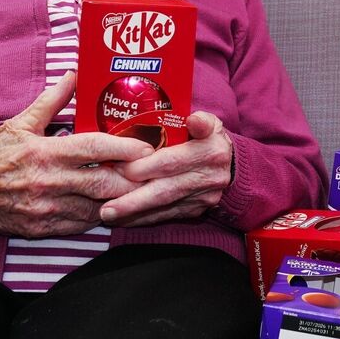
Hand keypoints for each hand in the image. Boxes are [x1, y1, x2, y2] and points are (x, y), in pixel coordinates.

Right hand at [0, 71, 151, 237]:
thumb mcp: (22, 122)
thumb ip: (52, 100)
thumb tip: (74, 74)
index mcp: (45, 152)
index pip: (94, 148)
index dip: (124, 147)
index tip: (147, 147)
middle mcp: (48, 182)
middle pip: (102, 183)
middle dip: (131, 179)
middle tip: (151, 172)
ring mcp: (46, 209)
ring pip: (96, 208)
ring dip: (118, 199)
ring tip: (138, 189)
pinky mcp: (42, 229)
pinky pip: (80, 225)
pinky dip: (98, 216)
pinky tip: (109, 205)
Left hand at [100, 111, 234, 226]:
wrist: (233, 165)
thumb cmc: (211, 139)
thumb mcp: (211, 123)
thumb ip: (201, 120)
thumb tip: (193, 119)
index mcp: (210, 151)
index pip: (172, 161)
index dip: (145, 166)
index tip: (118, 167)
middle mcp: (208, 177)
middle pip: (165, 189)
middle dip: (134, 199)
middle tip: (106, 206)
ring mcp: (203, 197)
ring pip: (164, 206)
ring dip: (135, 212)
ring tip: (108, 215)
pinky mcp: (197, 210)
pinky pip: (167, 215)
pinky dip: (145, 218)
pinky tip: (125, 220)